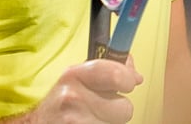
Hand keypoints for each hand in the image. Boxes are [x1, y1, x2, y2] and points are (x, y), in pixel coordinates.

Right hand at [10, 57, 143, 123]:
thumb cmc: (56, 103)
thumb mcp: (74, 79)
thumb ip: (104, 70)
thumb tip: (134, 72)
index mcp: (74, 76)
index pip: (117, 74)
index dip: (128, 80)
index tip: (128, 82)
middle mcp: (74, 98)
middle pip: (125, 108)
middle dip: (117, 110)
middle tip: (101, 108)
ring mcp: (75, 122)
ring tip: (87, 120)